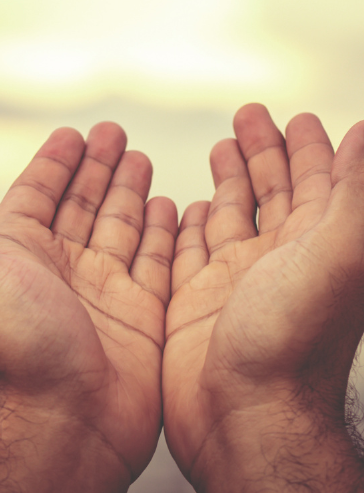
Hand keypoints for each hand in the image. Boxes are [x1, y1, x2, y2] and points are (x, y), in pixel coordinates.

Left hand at [0, 123, 177, 491]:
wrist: (59, 427)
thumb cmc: (5, 352)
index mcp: (13, 255)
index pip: (36, 193)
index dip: (54, 163)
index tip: (74, 134)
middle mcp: (56, 270)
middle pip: (81, 204)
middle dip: (98, 167)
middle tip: (117, 133)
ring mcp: (100, 293)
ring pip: (120, 227)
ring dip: (131, 192)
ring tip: (142, 158)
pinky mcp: (141, 317)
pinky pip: (157, 262)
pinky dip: (165, 234)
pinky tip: (172, 207)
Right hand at [163, 104, 363, 490]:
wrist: (245, 416)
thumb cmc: (292, 345)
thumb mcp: (338, 255)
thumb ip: (352, 197)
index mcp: (318, 246)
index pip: (320, 183)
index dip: (311, 148)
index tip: (297, 117)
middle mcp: (278, 261)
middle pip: (274, 191)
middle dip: (264, 151)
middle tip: (248, 116)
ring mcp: (235, 282)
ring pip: (233, 216)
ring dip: (228, 180)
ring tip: (218, 148)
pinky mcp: (194, 303)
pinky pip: (190, 252)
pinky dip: (188, 225)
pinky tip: (185, 209)